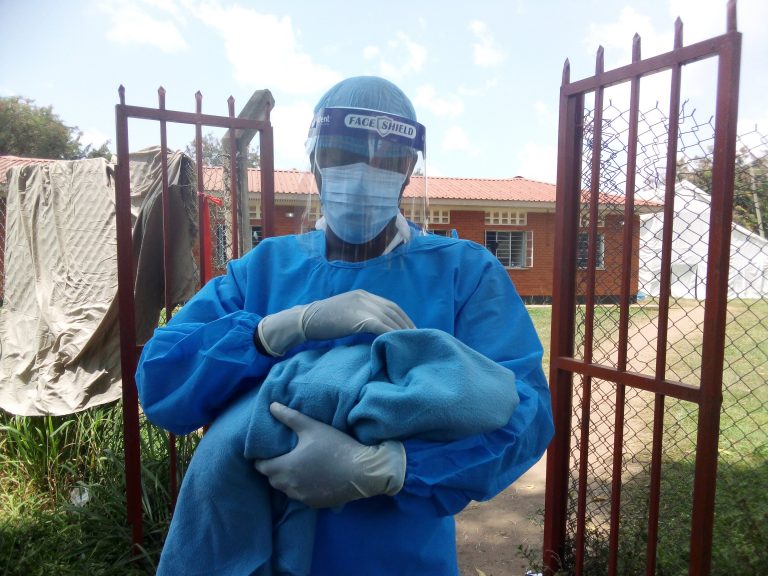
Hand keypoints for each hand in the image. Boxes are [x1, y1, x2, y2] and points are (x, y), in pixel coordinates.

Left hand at [253, 403, 405, 507]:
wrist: (362, 472)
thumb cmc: (335, 447)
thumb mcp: (312, 427)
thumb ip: (290, 417)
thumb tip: (271, 406)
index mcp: (285, 467)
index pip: (261, 467)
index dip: (261, 459)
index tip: (267, 451)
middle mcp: (289, 486)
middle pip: (272, 479)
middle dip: (274, 469)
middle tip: (283, 456)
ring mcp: (302, 497)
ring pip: (285, 489)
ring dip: (287, 480)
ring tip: (296, 467)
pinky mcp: (314, 504)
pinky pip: (300, 496)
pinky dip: (301, 488)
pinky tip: (312, 478)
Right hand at [257, 290, 413, 355]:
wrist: (305, 320)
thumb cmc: (323, 321)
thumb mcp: (346, 314)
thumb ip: (361, 317)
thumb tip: (376, 330)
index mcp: (363, 295)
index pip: (391, 306)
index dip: (403, 318)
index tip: (412, 329)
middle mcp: (365, 297)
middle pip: (393, 311)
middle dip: (407, 324)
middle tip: (417, 338)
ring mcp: (361, 306)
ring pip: (389, 318)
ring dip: (402, 331)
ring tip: (410, 343)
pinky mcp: (357, 317)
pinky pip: (380, 326)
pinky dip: (390, 334)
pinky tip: (395, 343)